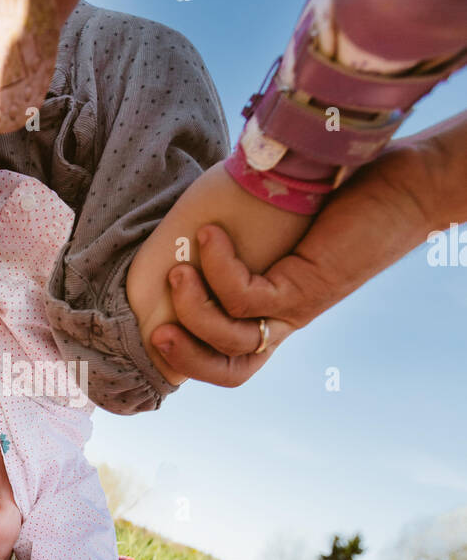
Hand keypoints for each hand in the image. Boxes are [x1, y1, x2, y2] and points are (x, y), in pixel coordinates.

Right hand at [150, 138, 441, 386]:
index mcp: (276, 312)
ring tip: (178, 270)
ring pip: (233, 340)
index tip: (154, 330)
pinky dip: (219, 271)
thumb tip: (185, 227)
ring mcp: (297, 307)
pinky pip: (247, 299)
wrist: (405, 189)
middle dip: (185, 359)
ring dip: (193, 310)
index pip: (228, 358)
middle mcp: (286, 319)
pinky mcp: (306, 288)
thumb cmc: (340, 199)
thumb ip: (239, 240)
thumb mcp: (276, 228)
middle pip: (231, 370)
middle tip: (155, 332)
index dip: (189, 359)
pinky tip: (211, 236)